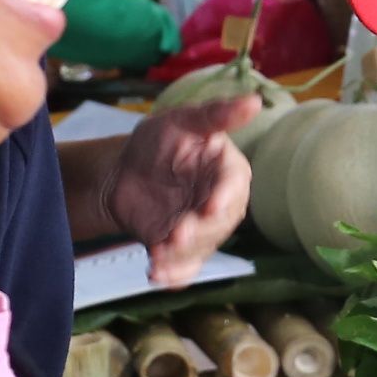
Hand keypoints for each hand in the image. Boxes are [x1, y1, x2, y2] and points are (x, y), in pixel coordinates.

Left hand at [105, 99, 255, 285]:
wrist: (121, 175)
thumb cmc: (157, 142)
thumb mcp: (182, 121)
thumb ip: (216, 114)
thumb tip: (255, 100)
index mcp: (227, 171)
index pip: (233, 185)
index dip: (223, 197)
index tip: (210, 206)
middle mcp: (220, 203)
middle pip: (219, 223)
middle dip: (200, 231)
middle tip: (177, 235)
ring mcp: (201, 230)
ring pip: (202, 248)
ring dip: (183, 255)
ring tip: (159, 256)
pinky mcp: (180, 249)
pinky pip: (183, 268)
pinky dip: (173, 275)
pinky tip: (155, 275)